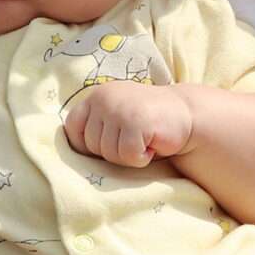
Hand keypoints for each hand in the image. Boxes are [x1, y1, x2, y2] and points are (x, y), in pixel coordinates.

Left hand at [63, 81, 193, 167]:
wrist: (187, 114)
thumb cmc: (148, 123)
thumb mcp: (115, 116)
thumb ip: (94, 125)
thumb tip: (67, 153)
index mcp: (96, 95)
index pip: (72, 127)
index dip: (88, 144)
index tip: (111, 142)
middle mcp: (104, 98)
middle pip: (91, 145)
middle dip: (113, 151)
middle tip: (135, 139)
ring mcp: (119, 109)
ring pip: (110, 154)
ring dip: (129, 156)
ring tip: (144, 140)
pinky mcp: (136, 122)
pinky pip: (128, 156)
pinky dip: (142, 158)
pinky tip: (153, 144)